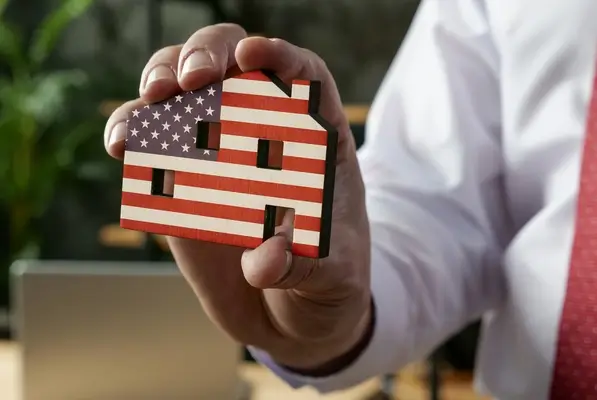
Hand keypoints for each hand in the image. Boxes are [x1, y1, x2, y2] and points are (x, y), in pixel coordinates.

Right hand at [104, 24, 371, 370]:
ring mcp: (218, 155)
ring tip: (153, 102)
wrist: (292, 316)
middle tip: (193, 80)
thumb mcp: (333, 277)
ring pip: (184, 91)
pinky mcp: (181, 184)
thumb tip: (263, 258)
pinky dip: (131, 132)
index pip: (303, 76)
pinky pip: (151, 144)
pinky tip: (123, 144)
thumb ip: (305, 264)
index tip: (252, 57)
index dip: (279, 56)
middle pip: (233, 65)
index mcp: (317, 142)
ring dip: (161, 81)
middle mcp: (264, 135)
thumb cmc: (327, 283)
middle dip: (208, 55)